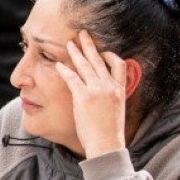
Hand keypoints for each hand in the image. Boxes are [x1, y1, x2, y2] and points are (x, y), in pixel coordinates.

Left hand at [55, 30, 129, 157]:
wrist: (107, 145)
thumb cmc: (110, 133)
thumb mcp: (117, 111)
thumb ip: (113, 99)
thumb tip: (107, 97)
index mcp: (119, 90)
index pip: (120, 65)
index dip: (111, 55)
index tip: (103, 52)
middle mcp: (109, 87)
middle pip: (100, 59)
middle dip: (90, 45)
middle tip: (83, 34)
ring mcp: (97, 91)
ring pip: (85, 64)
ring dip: (76, 52)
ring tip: (69, 43)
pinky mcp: (83, 97)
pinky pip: (72, 78)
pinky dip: (65, 69)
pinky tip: (59, 65)